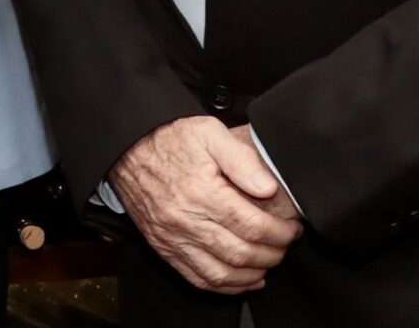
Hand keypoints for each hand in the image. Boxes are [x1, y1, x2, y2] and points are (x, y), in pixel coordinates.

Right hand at [111, 116, 302, 294]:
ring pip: (222, 273)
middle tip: (284, 244)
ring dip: (252, 274)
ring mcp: (173, 238)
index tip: (291, 229)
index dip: (280, 233)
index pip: (252, 226)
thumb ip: (241, 159)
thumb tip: (268, 187)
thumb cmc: (169, 139)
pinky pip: (198, 278)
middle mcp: (186, 220)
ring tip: (268, 262)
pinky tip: (243, 279)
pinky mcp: (164, 247)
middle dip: (273, 254)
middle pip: (241, 253)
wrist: (127, 149)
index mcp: (201, 192)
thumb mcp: (208, 133)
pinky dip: (225, 286)